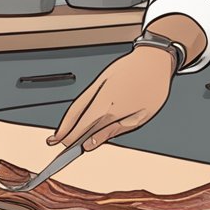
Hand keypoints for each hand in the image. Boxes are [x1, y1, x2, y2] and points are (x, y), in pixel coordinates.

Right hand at [48, 47, 174, 151]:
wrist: (154, 59)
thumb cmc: (153, 87)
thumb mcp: (141, 116)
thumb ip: (114, 131)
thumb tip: (92, 143)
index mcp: (113, 108)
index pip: (86, 128)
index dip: (74, 140)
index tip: (67, 150)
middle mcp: (102, 97)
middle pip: (78, 119)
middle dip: (65, 133)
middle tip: (55, 144)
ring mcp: (98, 86)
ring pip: (76, 107)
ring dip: (65, 121)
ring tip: (58, 134)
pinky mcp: (99, 79)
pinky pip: (82, 97)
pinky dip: (74, 109)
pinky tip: (72, 117)